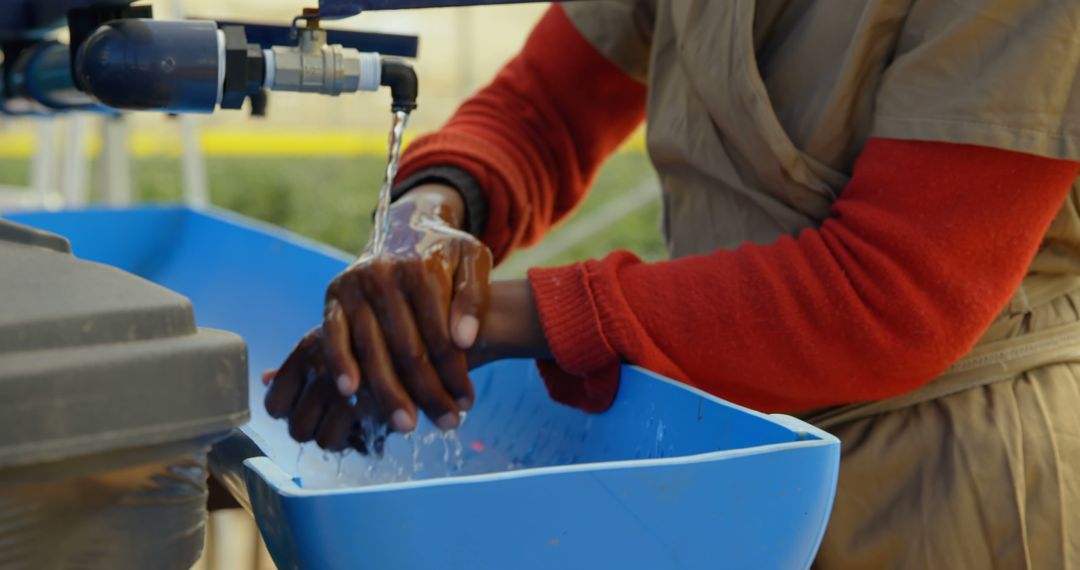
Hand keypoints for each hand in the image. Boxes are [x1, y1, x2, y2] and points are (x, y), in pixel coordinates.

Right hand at [266, 184, 492, 440]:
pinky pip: (334, 335)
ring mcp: (355, 285)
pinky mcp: (334, 295)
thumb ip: (474, 297)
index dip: (455, 372)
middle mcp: (384, 274)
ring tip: (406, 425)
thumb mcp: (473, 262)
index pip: (441, 333)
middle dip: (428, 391)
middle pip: (408, 347)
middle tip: (447, 423)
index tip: (468, 401)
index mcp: (423, 267)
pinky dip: (341, 364)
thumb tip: (464, 340)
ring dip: (389, 392)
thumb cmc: (444, 253)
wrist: (404, 226)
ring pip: (372, 349)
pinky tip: (351, 394)